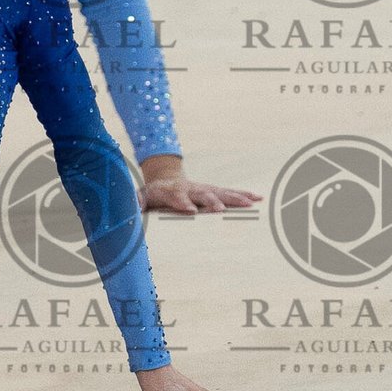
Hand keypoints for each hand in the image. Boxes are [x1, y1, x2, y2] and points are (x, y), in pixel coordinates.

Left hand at [139, 157, 260, 215]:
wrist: (166, 179)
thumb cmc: (154, 194)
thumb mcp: (142, 197)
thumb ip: (137, 202)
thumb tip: (133, 207)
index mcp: (171, 191)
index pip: (176, 196)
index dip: (183, 202)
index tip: (191, 211)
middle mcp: (190, 188)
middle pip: (202, 193)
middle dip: (211, 201)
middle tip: (220, 210)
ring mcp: (203, 189)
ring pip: (220, 192)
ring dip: (234, 197)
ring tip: (250, 203)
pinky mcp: (213, 191)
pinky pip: (230, 193)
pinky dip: (244, 195)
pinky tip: (258, 199)